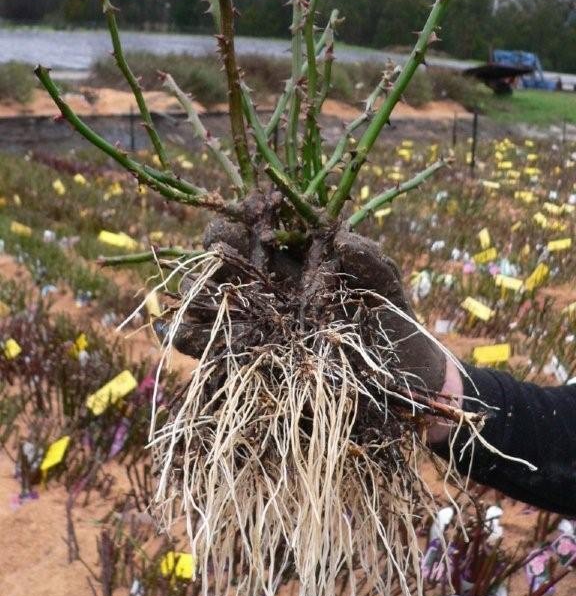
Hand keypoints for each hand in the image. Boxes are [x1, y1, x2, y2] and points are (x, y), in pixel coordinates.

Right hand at [153, 223, 460, 433]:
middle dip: (218, 248)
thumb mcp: (388, 289)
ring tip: (193, 292)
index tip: (249, 208)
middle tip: (216, 247)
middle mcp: (275, 285)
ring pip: (215, 299)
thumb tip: (343, 237)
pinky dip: (192, 338)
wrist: (401, 386)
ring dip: (197, 292)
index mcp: (303, 259)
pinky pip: (214, 346)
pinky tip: (177, 332)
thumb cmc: (395, 325)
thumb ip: (370, 261)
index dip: (252, 214)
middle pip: (233, 258)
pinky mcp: (252, 358)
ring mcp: (260, 321)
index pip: (267, 227)